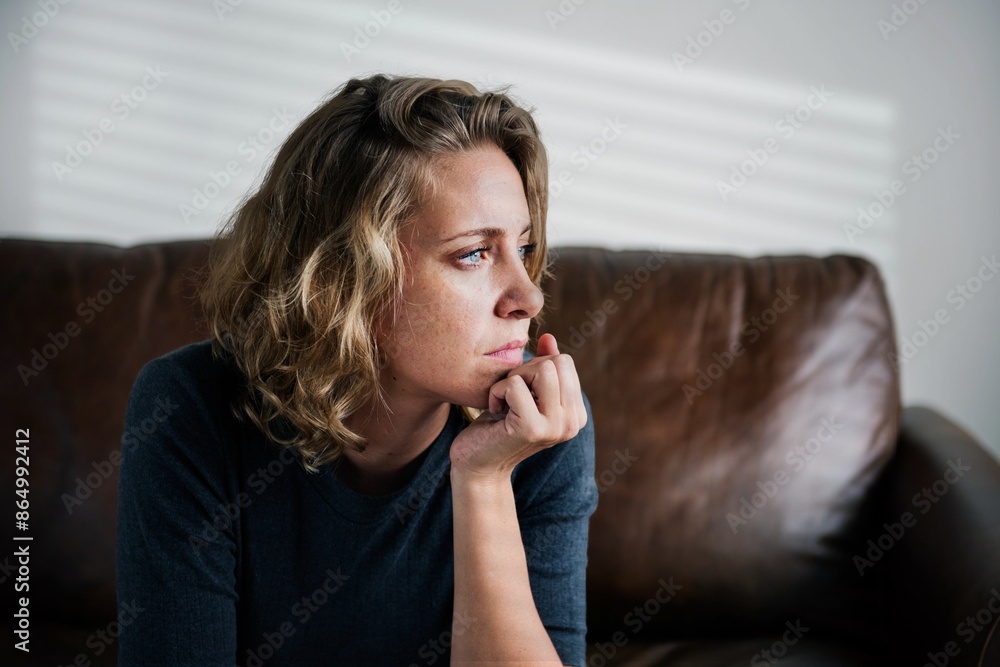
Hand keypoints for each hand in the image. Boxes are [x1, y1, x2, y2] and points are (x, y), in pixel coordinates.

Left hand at [449, 333, 586, 480]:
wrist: (477, 464)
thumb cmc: (498, 425)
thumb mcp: (524, 391)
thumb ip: (542, 366)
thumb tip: (549, 338)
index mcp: (576, 414)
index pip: (565, 362)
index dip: (535, 367)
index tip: (521, 392)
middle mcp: (572, 422)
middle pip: (556, 362)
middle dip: (526, 370)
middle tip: (510, 396)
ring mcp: (555, 427)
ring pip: (542, 369)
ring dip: (513, 378)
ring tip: (505, 401)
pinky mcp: (532, 429)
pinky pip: (515, 385)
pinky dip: (497, 391)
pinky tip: (495, 411)